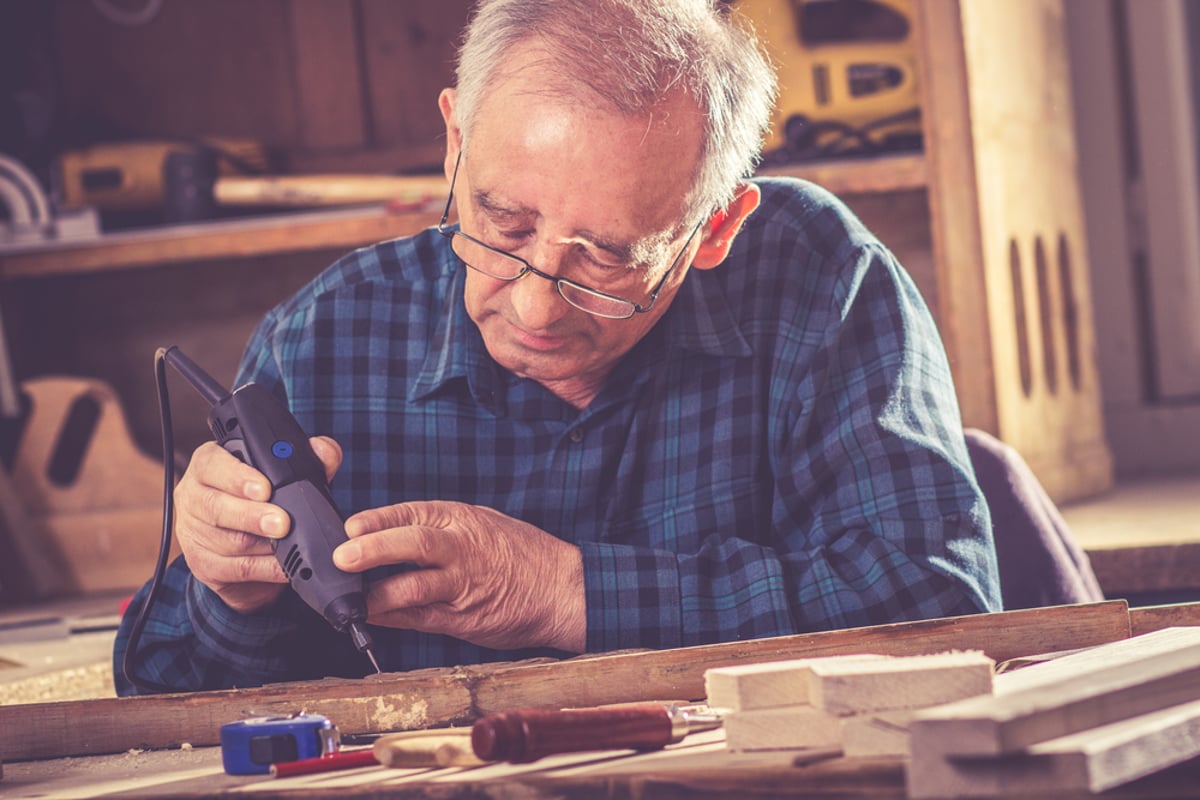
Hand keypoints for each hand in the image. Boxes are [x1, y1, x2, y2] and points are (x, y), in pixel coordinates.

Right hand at [172, 436, 342, 613]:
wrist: (246, 545)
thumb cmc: (264, 501)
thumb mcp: (284, 475)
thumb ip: (308, 459)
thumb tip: (324, 450)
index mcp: (209, 466)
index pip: (212, 464)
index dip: (237, 476)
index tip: (265, 488)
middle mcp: (194, 497)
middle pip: (215, 506)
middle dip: (252, 515)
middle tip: (282, 522)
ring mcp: (193, 533)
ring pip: (226, 540)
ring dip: (261, 545)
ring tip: (287, 545)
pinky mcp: (202, 565)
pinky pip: (233, 568)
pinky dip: (263, 569)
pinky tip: (283, 567)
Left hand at [334, 502, 585, 652]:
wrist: (561, 587)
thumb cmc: (521, 554)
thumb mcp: (482, 524)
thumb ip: (440, 528)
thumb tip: (389, 533)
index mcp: (462, 519)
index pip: (411, 513)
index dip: (377, 520)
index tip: (350, 526)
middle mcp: (461, 548)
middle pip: (412, 543)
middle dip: (374, 549)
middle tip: (343, 556)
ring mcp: (463, 584)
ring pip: (414, 586)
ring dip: (378, 594)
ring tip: (351, 600)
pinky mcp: (465, 617)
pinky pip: (422, 618)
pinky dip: (394, 617)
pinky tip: (373, 616)